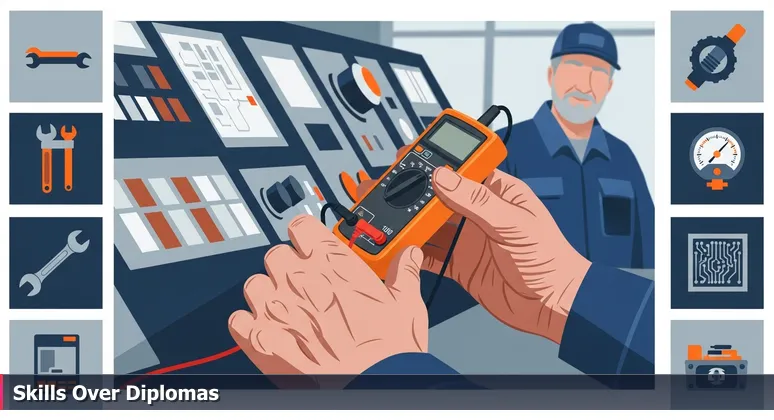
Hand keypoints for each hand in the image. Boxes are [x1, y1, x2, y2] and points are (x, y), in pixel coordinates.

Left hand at [229, 215, 427, 374]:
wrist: (370, 389)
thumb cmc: (388, 351)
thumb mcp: (406, 305)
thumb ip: (403, 274)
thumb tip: (408, 255)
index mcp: (333, 263)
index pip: (300, 226)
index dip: (305, 236)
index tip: (309, 246)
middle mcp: (300, 279)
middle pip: (275, 255)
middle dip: (287, 268)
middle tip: (303, 287)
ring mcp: (276, 308)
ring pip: (254, 284)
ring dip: (266, 295)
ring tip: (284, 311)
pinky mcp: (260, 339)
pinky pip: (237, 320)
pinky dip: (248, 326)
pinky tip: (267, 333)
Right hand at [356, 147, 590, 343]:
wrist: (555, 306)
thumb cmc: (550, 259)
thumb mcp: (515, 223)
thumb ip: (477, 201)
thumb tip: (442, 177)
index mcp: (496, 192)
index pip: (460, 168)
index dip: (433, 161)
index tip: (407, 156)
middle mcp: (477, 213)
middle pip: (436, 196)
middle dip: (409, 191)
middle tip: (382, 186)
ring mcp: (466, 239)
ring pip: (428, 225)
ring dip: (406, 221)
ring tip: (380, 215)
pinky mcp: (459, 265)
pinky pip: (429, 255)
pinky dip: (411, 252)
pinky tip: (395, 247)